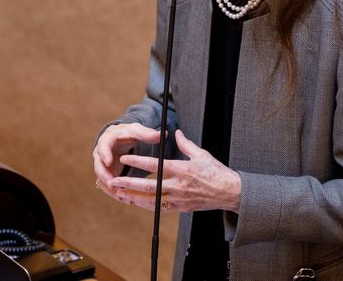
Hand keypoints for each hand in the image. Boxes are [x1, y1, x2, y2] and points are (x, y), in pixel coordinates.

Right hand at [92, 123, 161, 199]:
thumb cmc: (128, 134)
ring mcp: (102, 165)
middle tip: (113, 185)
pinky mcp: (105, 175)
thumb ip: (148, 134)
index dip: (105, 154)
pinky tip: (126, 200)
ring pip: (102, 179)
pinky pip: (107, 186)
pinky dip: (115, 193)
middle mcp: (101, 153)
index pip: (103, 146)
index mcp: (108, 140)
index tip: (109, 162)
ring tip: (122, 197)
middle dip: (105, 176)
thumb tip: (163, 134)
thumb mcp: (137, 131)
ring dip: (110, 188)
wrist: (119, 139)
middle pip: (99, 166)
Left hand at [110, 129, 240, 212]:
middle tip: (112, 181)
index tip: (125, 159)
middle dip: (128, 184)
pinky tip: (136, 202)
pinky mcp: (181, 207)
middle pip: (148, 187)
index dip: (137, 163)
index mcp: (182, 170)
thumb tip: (176, 133)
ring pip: (151, 201)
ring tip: (119, 194)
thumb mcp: (201, 154)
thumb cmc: (217, 172)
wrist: (229, 192)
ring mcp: (179, 199)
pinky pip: (159, 208)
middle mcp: (178, 186)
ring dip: (133, 198)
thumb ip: (185, 144)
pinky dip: (146, 205)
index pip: (155, 166)